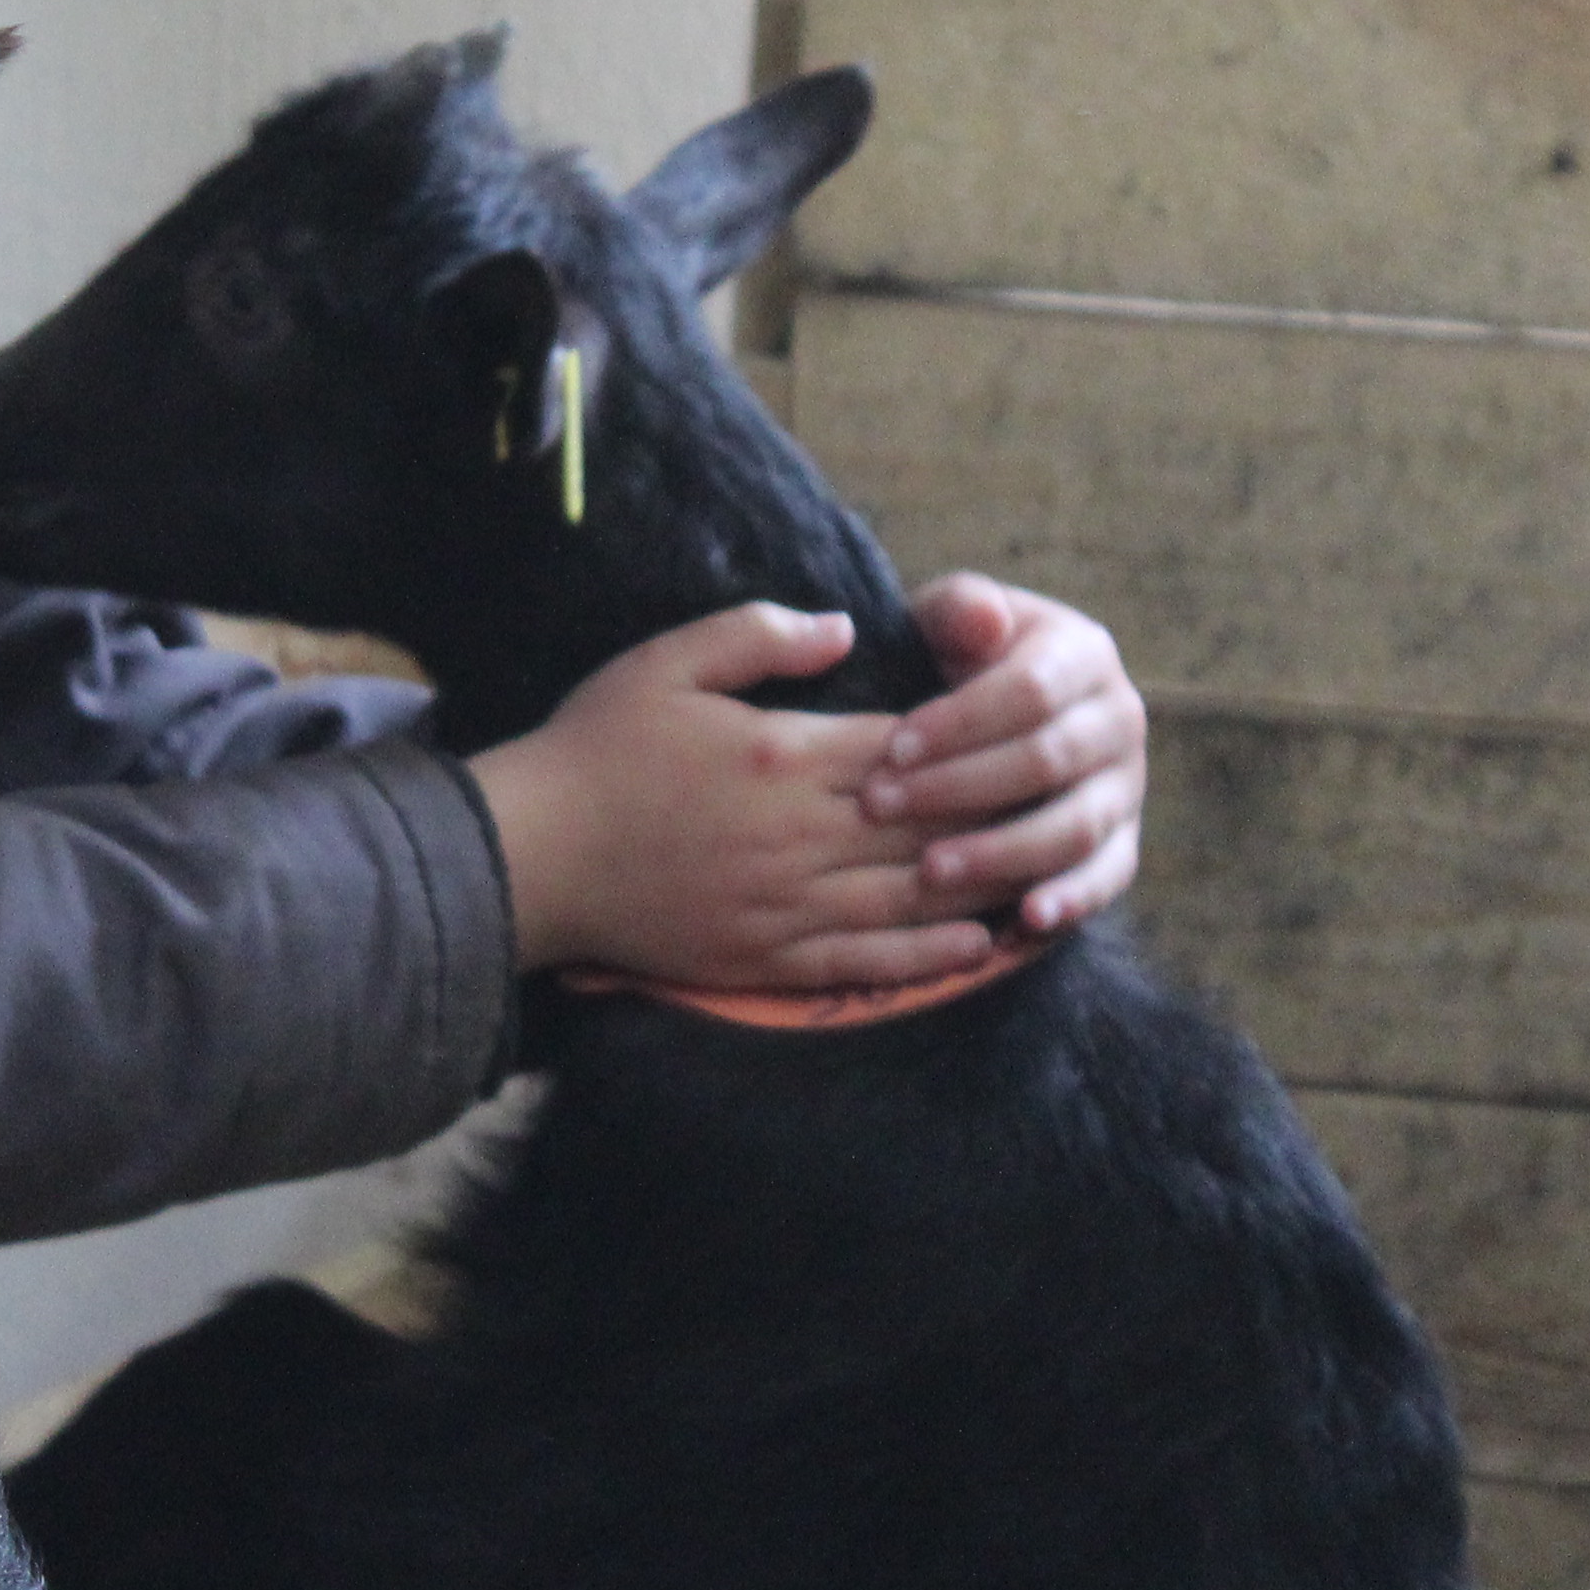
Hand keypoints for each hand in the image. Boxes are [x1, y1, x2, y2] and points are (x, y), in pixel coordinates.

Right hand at [465, 606, 992, 989]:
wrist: (531, 855)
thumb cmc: (596, 748)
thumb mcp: (668, 662)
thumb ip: (760, 634)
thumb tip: (843, 626)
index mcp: (783, 756)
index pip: (908, 750)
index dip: (967, 745)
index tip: (1014, 734)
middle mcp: (799, 836)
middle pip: (928, 829)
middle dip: (996, 818)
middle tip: (1058, 807)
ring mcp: (785, 906)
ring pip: (912, 900)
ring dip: (984, 890)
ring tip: (1042, 876)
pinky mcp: (766, 959)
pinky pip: (866, 964)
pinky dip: (929, 957)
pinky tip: (976, 946)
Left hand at [864, 572, 1146, 940]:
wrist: (995, 714)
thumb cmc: (959, 660)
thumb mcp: (951, 621)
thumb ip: (959, 609)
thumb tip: (983, 618)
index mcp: (1084, 653)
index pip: (1027, 690)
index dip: (958, 722)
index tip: (889, 750)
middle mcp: (1121, 718)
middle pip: (1047, 760)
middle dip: (958, 787)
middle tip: (880, 807)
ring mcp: (1128, 786)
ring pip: (1074, 825)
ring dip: (1001, 853)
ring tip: (929, 871)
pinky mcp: (1124, 843)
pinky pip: (1107, 878)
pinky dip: (1071, 901)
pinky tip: (1024, 922)